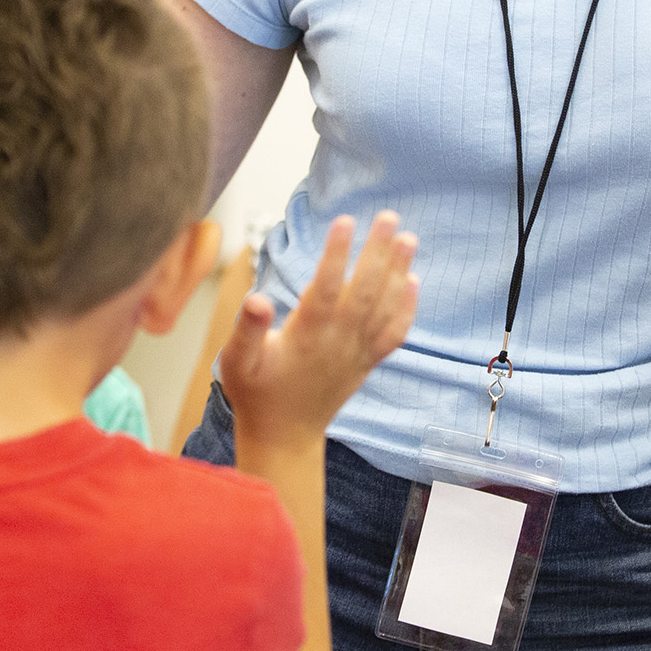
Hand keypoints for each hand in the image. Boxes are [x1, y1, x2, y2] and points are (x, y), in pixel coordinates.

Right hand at [218, 212, 416, 450]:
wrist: (284, 435)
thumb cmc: (256, 393)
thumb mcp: (237, 361)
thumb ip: (247, 329)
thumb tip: (257, 298)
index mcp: (306, 336)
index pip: (325, 287)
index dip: (335, 254)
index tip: (344, 221)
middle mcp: (337, 341)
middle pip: (363, 290)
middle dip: (377, 252)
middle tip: (388, 216)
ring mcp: (356, 352)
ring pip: (383, 307)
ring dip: (398, 271)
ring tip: (408, 238)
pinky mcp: (366, 362)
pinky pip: (393, 334)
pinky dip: (406, 308)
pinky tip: (413, 280)